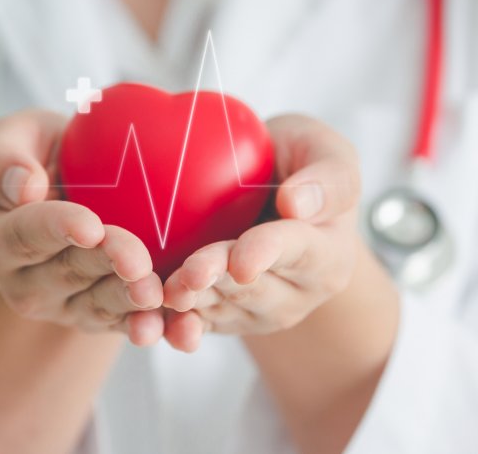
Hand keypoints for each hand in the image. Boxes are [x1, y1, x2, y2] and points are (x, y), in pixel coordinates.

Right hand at [0, 110, 164, 345]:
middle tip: (137, 259)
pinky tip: (180, 327)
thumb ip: (1, 159)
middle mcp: (23, 281)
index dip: (57, 230)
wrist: (72, 187)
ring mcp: (63, 305)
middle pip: (67, 272)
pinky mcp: (100, 317)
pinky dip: (154, 327)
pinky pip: (127, 325)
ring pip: (98, 305)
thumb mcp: (14, 137)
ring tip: (155, 294)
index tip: (90, 225)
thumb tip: (23, 187)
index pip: (24, 234)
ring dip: (128, 303)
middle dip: (105, 266)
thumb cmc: (42, 154)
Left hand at [161, 114, 360, 350]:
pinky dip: (173, 326)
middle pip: (252, 287)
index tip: (242, 262)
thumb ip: (328, 176)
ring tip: (162, 296)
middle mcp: (298, 293)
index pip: (298, 251)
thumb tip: (297, 203)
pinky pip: (197, 324)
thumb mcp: (326, 151)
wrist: (271, 190)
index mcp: (328, 254)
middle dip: (217, 280)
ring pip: (220, 308)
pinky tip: (148, 327)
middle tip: (188, 276)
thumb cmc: (301, 162)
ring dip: (191, 304)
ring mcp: (259, 312)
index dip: (266, 254)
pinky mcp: (224, 318)